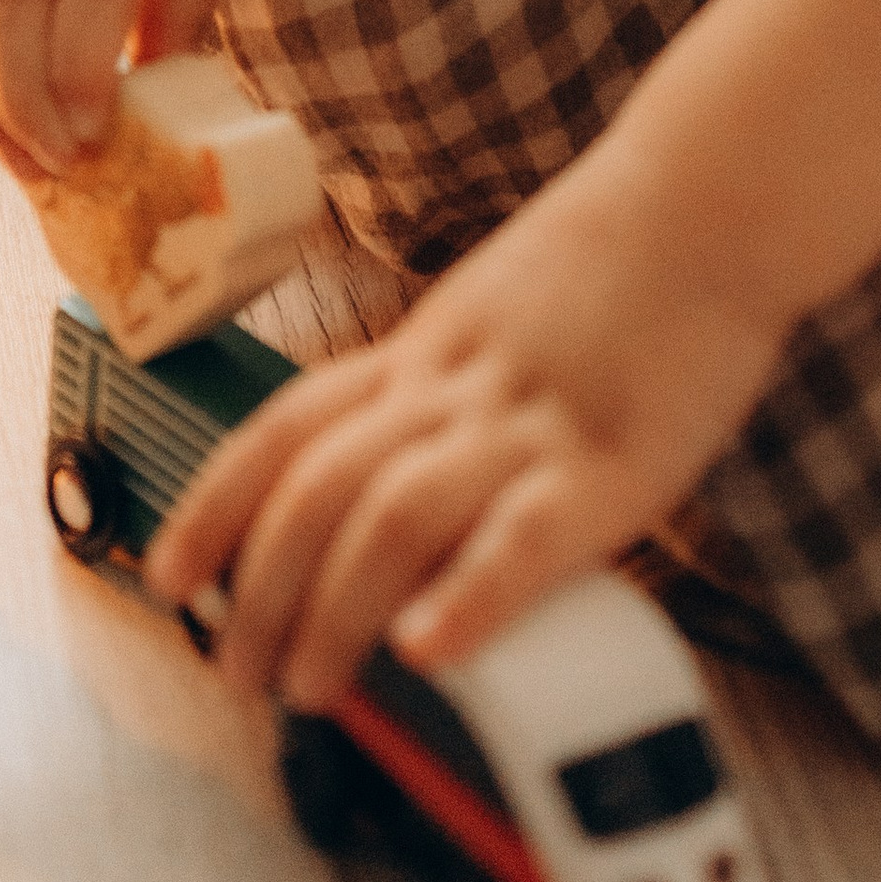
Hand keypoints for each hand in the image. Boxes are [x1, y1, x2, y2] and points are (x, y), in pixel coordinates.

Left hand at [145, 154, 785, 707]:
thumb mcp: (496, 310)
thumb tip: (396, 473)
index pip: (288, 425)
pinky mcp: (613, 459)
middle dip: (262, 588)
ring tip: (312, 687)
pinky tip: (430, 650)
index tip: (168, 575)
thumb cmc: (617, 259)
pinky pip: (526, 533)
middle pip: (321, 484)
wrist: (712, 194)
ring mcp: (529, 420)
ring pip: (396, 514)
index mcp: (426, 349)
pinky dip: (469, 595)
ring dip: (336, 607)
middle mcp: (456, 384)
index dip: (217, 503)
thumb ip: (445, 384)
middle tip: (237, 673)